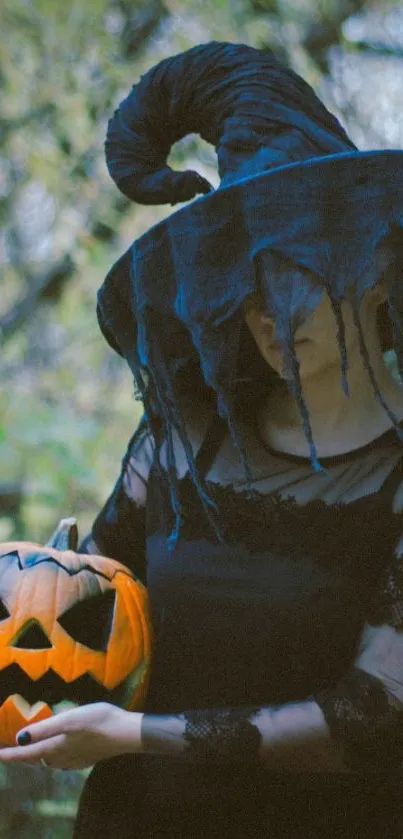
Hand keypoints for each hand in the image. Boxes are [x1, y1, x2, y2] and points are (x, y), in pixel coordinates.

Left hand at [0, 702, 142, 769]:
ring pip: (50, 761)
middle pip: (37, 759)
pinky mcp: (87, 758)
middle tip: (12, 751)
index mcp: (56, 747)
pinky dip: (54, 757)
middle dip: (23, 756)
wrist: (126, 734)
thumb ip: (44, 729)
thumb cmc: (98, 721)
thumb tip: (20, 738)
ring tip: (31, 749)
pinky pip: (64, 761)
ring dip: (38, 756)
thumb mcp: (69, 719)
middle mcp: (63, 758)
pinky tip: (60, 752)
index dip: (11, 754)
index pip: (27, 753)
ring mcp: (76, 760)